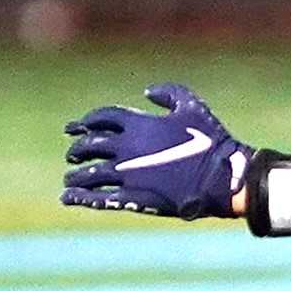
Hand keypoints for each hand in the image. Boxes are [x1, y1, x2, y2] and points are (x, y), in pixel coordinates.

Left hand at [61, 83, 250, 219]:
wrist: (223, 177)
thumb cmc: (211, 142)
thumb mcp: (193, 108)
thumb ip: (170, 93)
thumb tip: (148, 92)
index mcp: (139, 123)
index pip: (100, 118)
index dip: (85, 122)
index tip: (75, 128)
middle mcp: (126, 146)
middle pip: (89, 145)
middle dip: (77, 149)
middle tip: (72, 156)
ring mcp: (127, 173)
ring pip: (89, 172)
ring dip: (76, 175)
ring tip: (70, 180)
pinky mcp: (133, 196)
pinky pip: (99, 196)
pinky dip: (81, 197)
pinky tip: (68, 198)